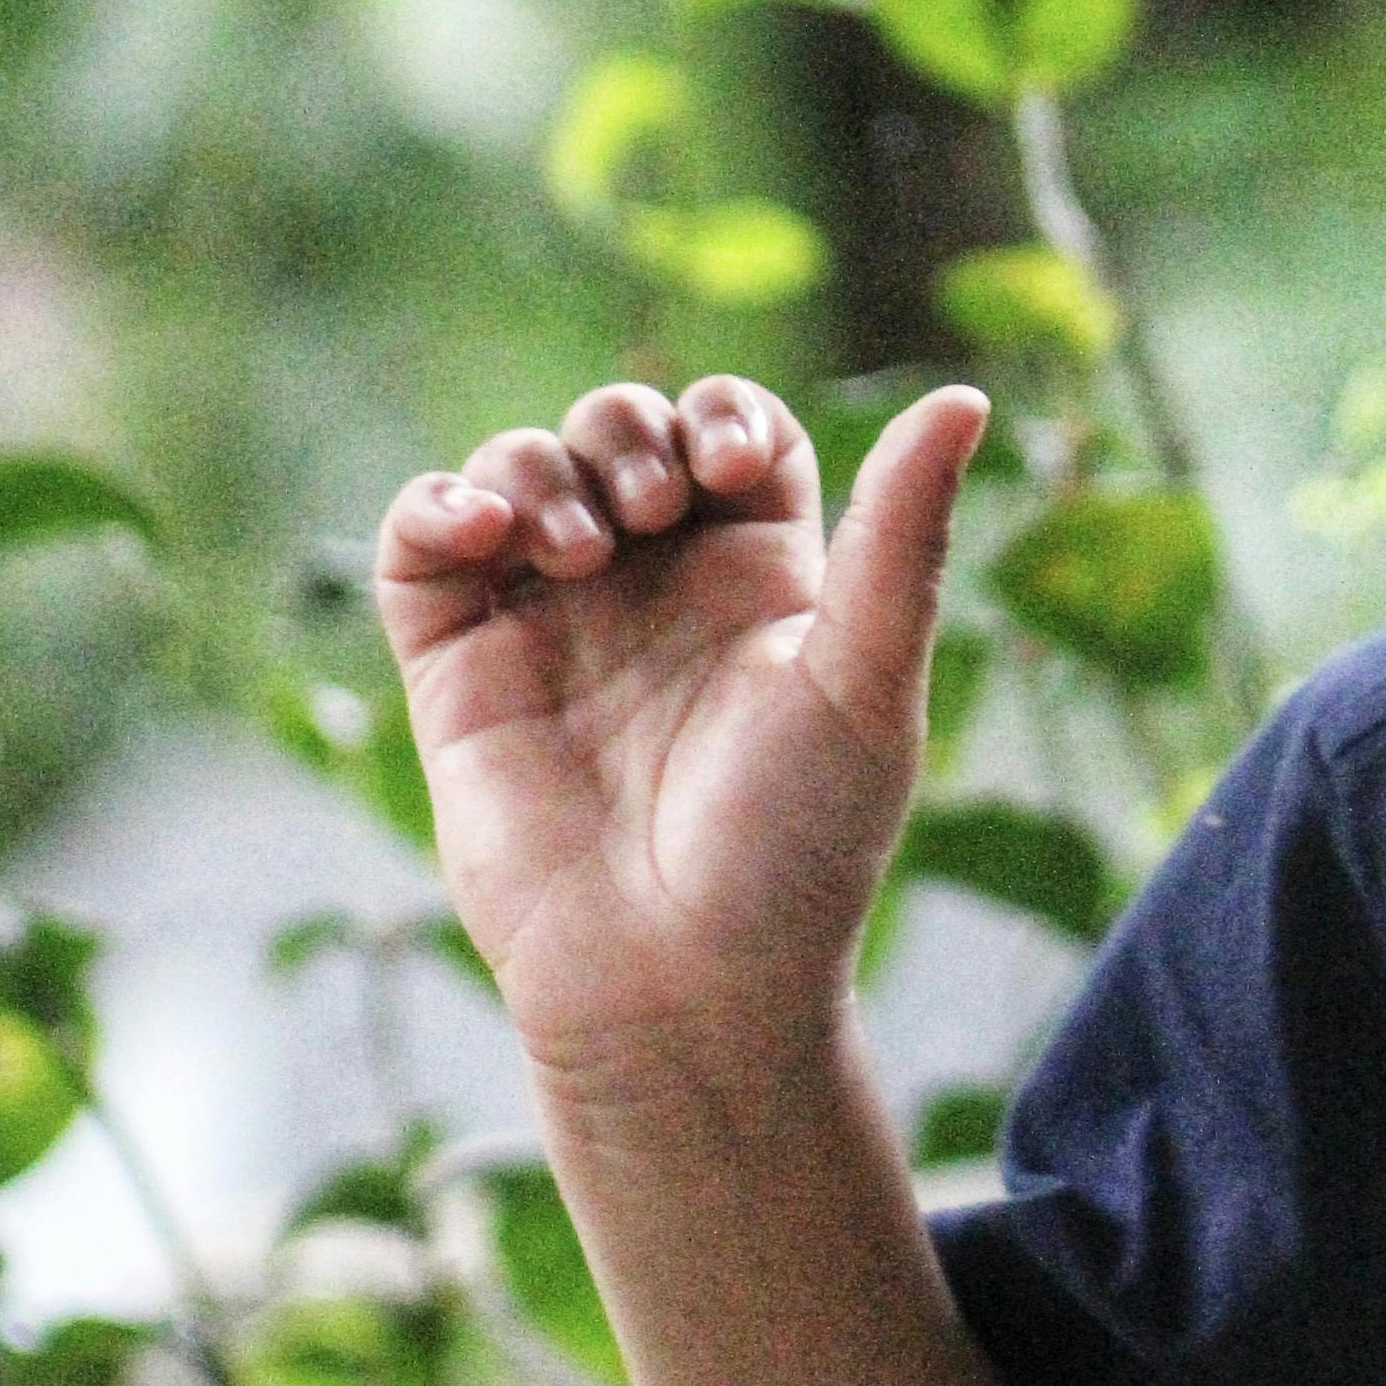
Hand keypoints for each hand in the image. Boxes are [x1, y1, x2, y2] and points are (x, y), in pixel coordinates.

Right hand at [375, 373, 985, 1087]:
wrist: (684, 990)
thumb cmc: (796, 851)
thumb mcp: (867, 679)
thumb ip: (902, 537)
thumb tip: (965, 394)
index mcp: (756, 578)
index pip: (734, 431)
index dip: (724, 415)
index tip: (730, 466)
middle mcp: (650, 587)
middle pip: (622, 429)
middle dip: (628, 431)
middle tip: (653, 511)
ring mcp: (548, 623)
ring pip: (522, 466)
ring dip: (541, 465)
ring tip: (578, 548)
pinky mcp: (459, 672)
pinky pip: (420, 546)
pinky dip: (437, 502)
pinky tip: (483, 525)